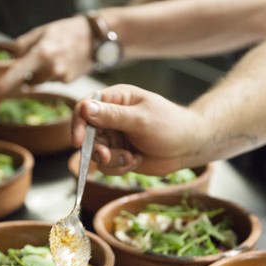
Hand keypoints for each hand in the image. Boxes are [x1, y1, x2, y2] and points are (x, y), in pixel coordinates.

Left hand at [0, 16, 92, 96]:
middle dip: (28, 72)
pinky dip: (53, 73)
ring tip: (55, 55)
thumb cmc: (65, 32)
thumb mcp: (41, 32)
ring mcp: (61, 77)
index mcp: (42, 53)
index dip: (3, 84)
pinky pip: (52, 80)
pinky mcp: (68, 82)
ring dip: (42, 72)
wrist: (94, 38)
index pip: (17, 72)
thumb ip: (22, 46)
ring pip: (41, 80)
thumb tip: (10, 59)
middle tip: (38, 57)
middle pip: (28, 80)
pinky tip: (63, 61)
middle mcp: (51, 68)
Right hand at [72, 84, 202, 175]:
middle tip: (108, 156)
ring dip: (111, 159)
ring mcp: (114, 136)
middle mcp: (111, 117)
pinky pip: (106, 165)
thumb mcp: (141, 119)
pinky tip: (135, 161)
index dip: (78, 124)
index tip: (77, 142)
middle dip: (97, 148)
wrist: (188, 147)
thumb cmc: (170, 125)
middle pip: (86, 133)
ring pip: (96, 152)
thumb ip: (113, 115)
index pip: (85, 107)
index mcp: (115, 99)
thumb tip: (85, 109)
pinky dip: (118, 167)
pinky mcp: (119, 154)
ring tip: (131, 158)